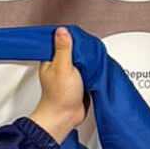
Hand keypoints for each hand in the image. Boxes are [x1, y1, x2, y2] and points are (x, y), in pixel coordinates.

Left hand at [29, 26, 87, 144]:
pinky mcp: (80, 81)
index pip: (61, 41)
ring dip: (91, 58)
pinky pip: (89, 69)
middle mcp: (60, 66)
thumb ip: (63, 49)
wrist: (65, 117)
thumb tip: (62, 31)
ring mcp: (71, 73)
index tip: (82, 38)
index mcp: (51, 60)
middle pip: (75, 49)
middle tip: (91, 49)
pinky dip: (94, 68)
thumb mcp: (62, 68)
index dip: (72, 37)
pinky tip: (98, 68)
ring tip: (96, 58)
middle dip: (84, 48)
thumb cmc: (59, 96)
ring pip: (83, 59)